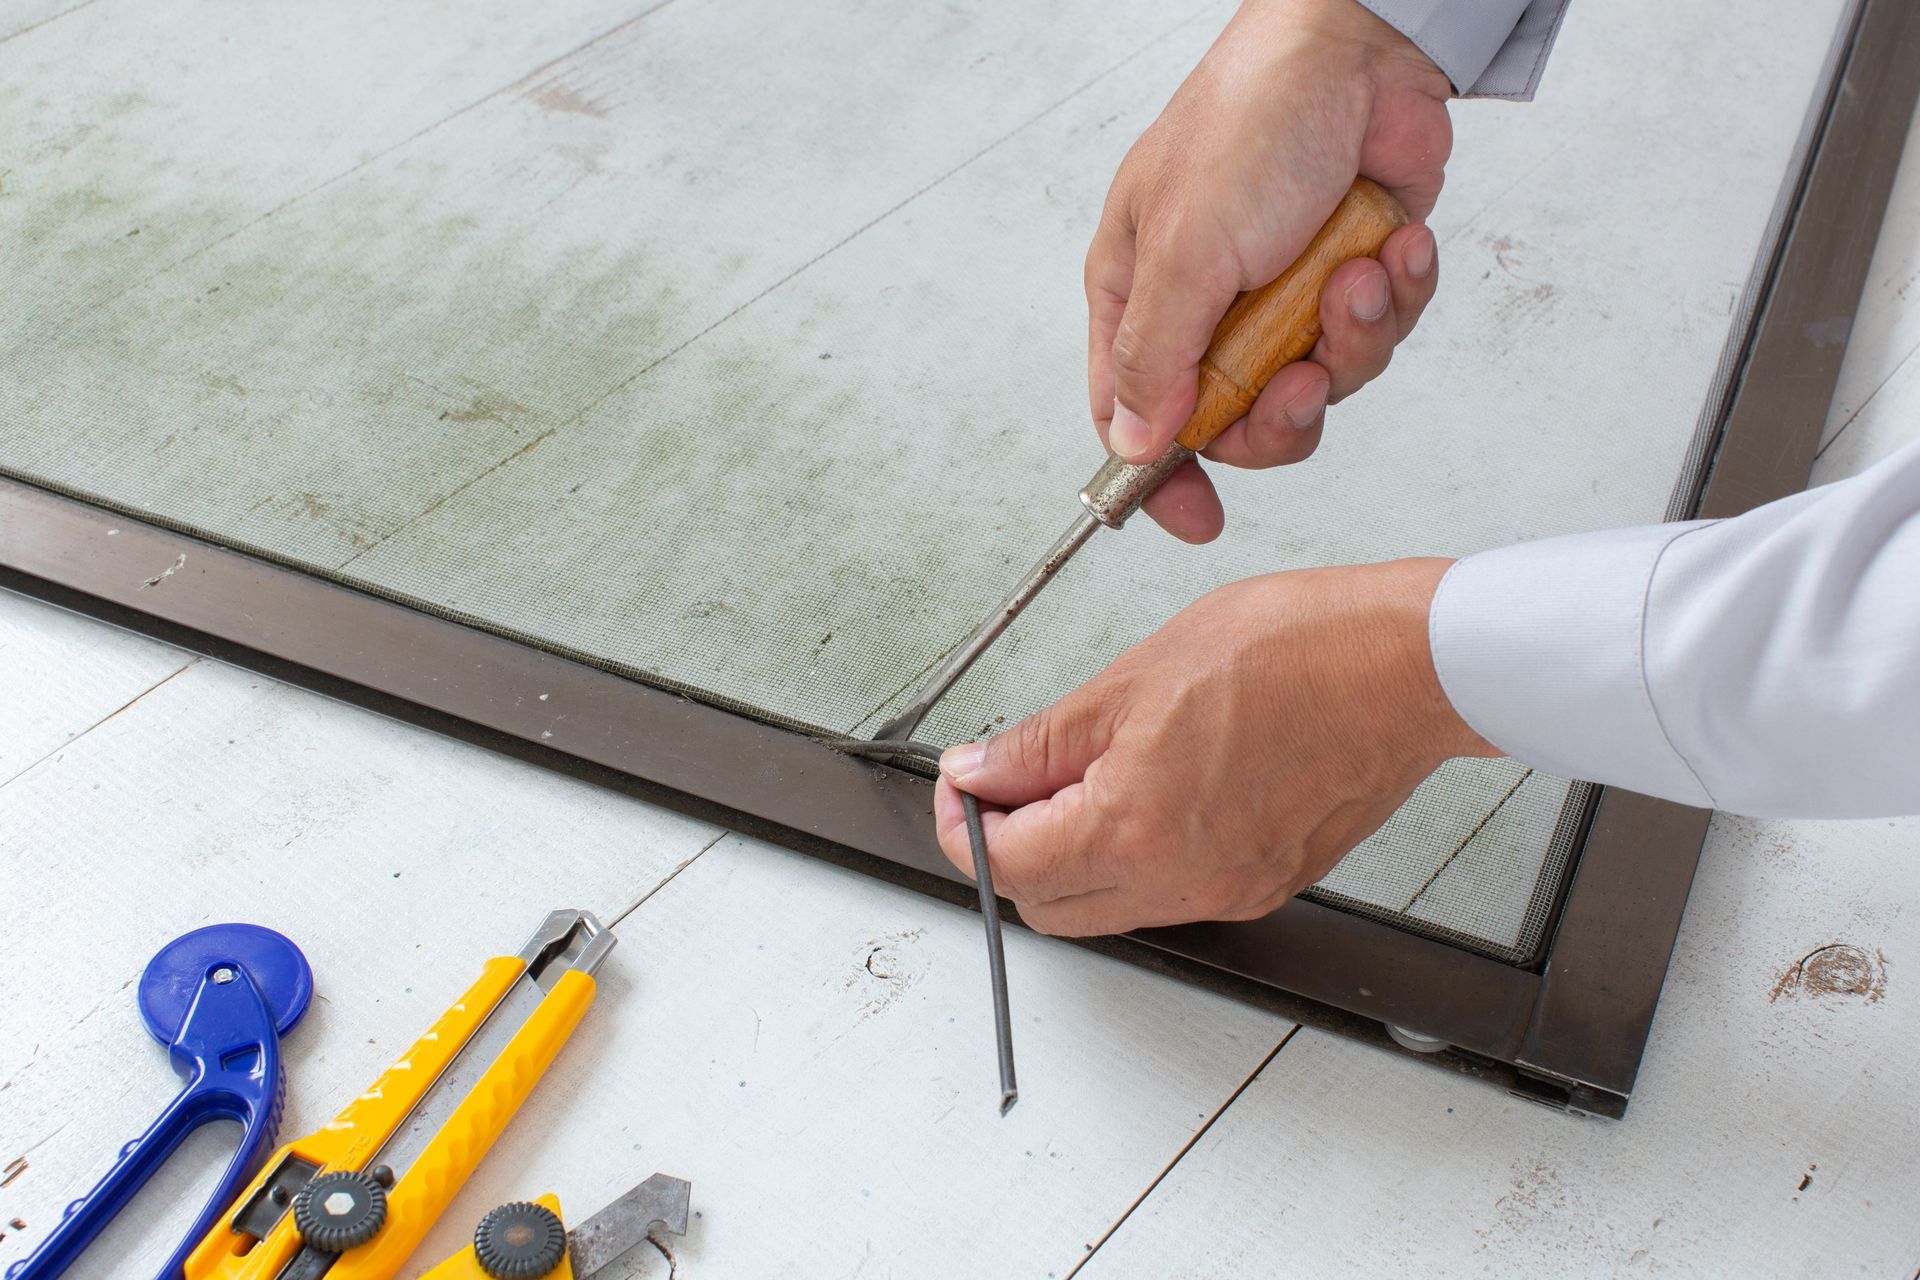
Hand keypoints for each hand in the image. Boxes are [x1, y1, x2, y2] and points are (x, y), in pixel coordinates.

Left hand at [932, 559, 1496, 936]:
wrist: (1407, 669)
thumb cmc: (1293, 652)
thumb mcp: (1134, 677)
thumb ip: (1041, 741)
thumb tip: (977, 770)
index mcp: (1134, 831)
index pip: (1004, 864)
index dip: (964, 823)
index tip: (963, 783)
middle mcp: (1180, 883)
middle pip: (1049, 904)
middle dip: (1010, 848)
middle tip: (1009, 781)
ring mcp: (1227, 893)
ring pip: (1108, 905)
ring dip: (1072, 854)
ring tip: (1083, 773)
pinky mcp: (1265, 885)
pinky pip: (1169, 893)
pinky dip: (1134, 855)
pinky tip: (1144, 787)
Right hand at [1087, 0, 1452, 541]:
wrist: (1363, 47)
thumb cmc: (1251, 123)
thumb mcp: (1185, 250)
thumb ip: (1158, 357)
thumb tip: (1133, 445)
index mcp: (1140, 292)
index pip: (1131, 413)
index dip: (1161, 475)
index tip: (1198, 518)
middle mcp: (1207, 302)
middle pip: (1235, 420)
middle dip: (1282, 413)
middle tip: (1304, 378)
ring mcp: (1281, 292)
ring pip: (1318, 384)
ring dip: (1350, 339)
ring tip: (1358, 275)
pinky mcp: (1351, 275)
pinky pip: (1375, 334)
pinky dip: (1393, 296)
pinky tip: (1393, 246)